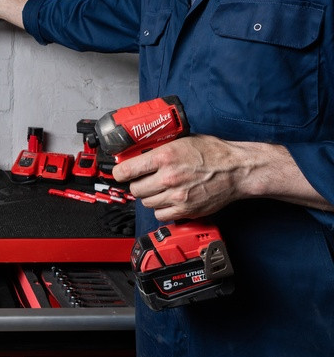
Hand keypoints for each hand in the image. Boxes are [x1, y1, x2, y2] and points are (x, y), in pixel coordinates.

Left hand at [111, 135, 247, 220]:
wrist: (237, 170)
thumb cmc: (213, 153)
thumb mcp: (182, 141)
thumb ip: (159, 149)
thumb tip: (138, 153)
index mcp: (164, 156)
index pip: (126, 170)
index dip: (119, 173)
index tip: (119, 173)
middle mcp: (168, 177)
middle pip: (135, 189)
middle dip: (136, 184)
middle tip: (143, 180)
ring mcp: (177, 196)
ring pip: (146, 202)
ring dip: (149, 197)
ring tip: (158, 189)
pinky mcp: (186, 210)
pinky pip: (160, 215)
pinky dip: (161, 209)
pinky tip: (167, 200)